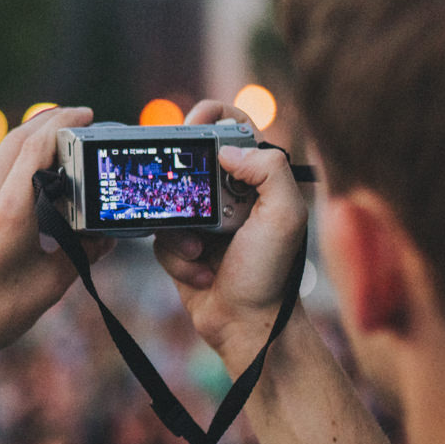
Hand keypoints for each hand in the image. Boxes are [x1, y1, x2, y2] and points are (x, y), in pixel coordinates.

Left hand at [0, 106, 105, 376]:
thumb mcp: (48, 287)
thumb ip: (82, 256)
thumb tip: (107, 238)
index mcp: (7, 212)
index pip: (37, 147)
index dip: (65, 124)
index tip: (86, 116)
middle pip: (13, 141)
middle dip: (46, 124)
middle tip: (74, 120)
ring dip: (20, 147)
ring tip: (47, 150)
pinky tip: (10, 186)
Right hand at [153, 100, 308, 367]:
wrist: (248, 327)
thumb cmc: (271, 274)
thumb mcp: (284, 217)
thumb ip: (269, 171)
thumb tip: (226, 149)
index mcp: (257, 179)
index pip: (233, 127)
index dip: (211, 116)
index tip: (194, 125)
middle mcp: (229, 194)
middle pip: (189, 158)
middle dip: (183, 179)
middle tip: (187, 197)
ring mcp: (202, 220)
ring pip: (169, 200)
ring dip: (181, 230)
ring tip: (202, 252)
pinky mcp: (180, 245)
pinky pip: (160, 236)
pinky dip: (176, 256)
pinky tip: (200, 274)